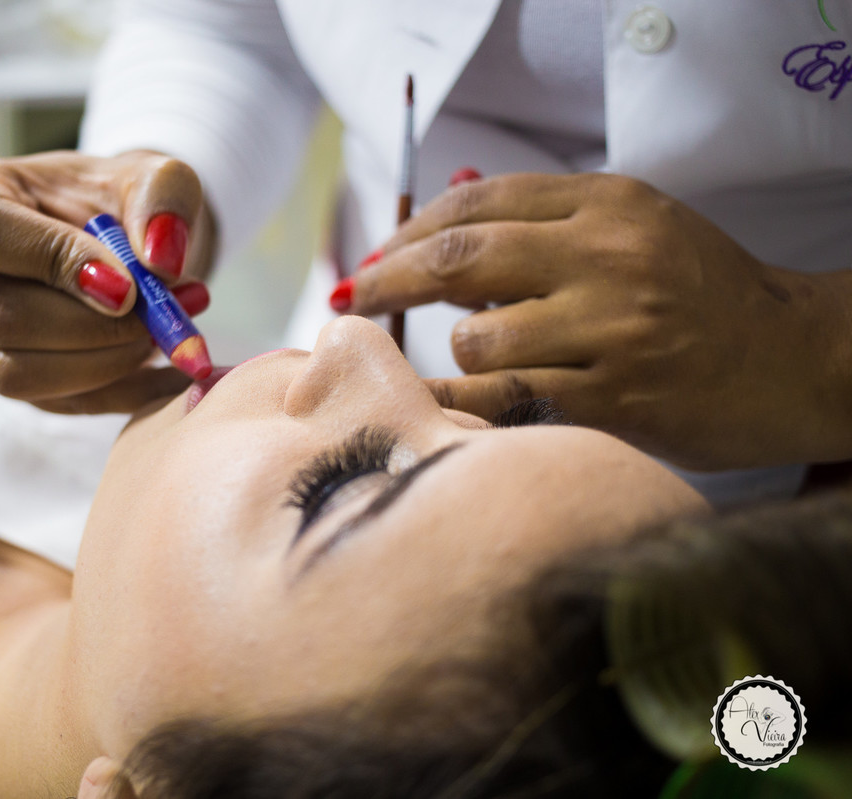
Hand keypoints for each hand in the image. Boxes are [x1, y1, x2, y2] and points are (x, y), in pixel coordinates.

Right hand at [0, 149, 216, 413]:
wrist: (124, 239)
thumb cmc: (128, 200)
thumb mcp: (157, 177)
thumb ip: (165, 199)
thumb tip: (160, 262)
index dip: (56, 262)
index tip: (130, 285)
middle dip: (94, 328)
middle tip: (166, 317)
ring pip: (15, 374)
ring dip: (105, 364)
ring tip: (164, 335)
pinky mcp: (1, 375)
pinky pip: (53, 402)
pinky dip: (121, 392)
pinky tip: (169, 375)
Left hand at [340, 173, 850, 469]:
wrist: (795, 360)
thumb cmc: (701, 296)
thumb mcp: (633, 231)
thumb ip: (541, 230)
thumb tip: (434, 247)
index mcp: (608, 205)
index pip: (477, 203)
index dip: (409, 230)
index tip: (376, 257)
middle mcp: (607, 258)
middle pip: (458, 257)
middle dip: (389, 278)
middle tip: (352, 295)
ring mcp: (612, 331)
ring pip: (478, 338)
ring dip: (458, 353)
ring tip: (488, 361)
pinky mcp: (614, 400)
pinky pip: (503, 402)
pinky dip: (459, 403)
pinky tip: (441, 403)